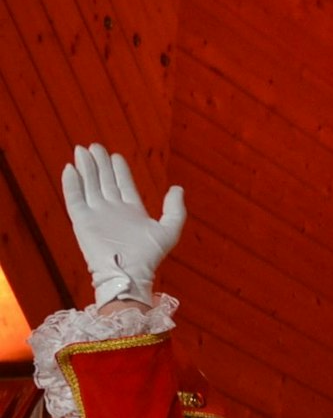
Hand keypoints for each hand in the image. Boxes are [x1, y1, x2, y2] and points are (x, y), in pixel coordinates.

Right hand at [62, 143, 185, 305]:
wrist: (129, 272)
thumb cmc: (150, 256)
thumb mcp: (169, 230)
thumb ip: (175, 209)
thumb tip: (177, 188)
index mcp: (132, 211)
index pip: (123, 184)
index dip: (119, 170)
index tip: (116, 156)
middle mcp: (113, 210)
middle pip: (104, 181)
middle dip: (100, 164)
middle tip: (94, 146)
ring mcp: (96, 215)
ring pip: (89, 185)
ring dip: (86, 168)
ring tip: (82, 150)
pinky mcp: (82, 221)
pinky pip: (74, 198)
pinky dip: (71, 183)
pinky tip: (70, 169)